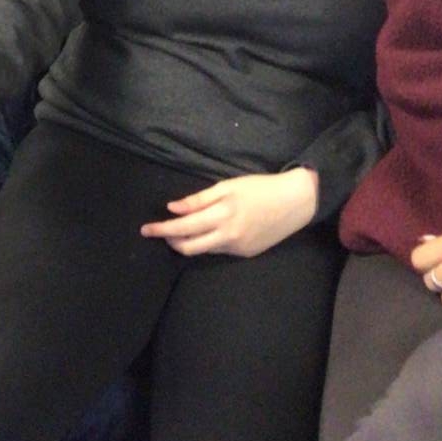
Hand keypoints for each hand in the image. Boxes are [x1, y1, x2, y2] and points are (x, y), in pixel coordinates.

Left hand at [141, 168, 318, 257]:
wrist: (295, 202)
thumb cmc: (259, 188)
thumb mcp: (227, 186)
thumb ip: (198, 200)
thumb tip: (172, 209)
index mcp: (222, 215)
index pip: (183, 228)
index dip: (162, 230)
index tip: (146, 229)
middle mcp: (228, 236)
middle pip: (189, 248)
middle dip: (170, 241)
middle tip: (160, 231)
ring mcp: (238, 248)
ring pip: (203, 250)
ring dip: (187, 242)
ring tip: (180, 230)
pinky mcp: (246, 254)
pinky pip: (219, 250)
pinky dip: (208, 241)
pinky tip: (209, 231)